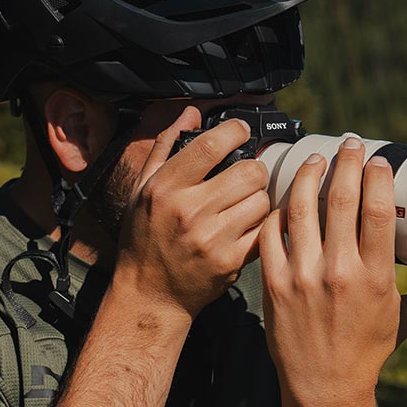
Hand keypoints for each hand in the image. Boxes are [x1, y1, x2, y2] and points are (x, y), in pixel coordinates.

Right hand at [115, 108, 271, 319]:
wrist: (149, 294)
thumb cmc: (144, 238)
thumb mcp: (141, 190)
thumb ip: (165, 147)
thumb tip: (190, 112)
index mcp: (165, 188)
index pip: (212, 145)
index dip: (236, 131)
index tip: (241, 131)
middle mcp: (189, 211)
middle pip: (250, 172)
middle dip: (253, 170)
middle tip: (246, 177)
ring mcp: (212, 238)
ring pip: (262, 200)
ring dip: (258, 200)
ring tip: (242, 206)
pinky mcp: (231, 262)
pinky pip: (265, 230)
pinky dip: (261, 226)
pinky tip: (246, 227)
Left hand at [258, 137, 406, 406]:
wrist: (323, 388)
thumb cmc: (367, 354)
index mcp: (376, 277)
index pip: (376, 211)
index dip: (378, 177)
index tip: (378, 161)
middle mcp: (339, 271)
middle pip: (341, 199)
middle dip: (347, 163)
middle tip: (351, 145)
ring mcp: (302, 276)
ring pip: (301, 208)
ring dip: (308, 175)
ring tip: (315, 159)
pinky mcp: (273, 283)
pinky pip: (271, 234)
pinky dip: (278, 211)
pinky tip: (285, 199)